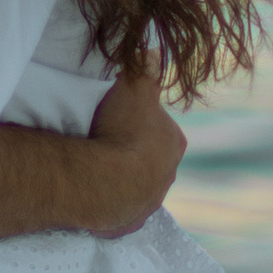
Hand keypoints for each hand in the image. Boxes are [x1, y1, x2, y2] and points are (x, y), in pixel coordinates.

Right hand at [83, 70, 185, 237]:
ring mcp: (150, 202)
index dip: (142, 120)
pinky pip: (123, 209)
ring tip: (99, 165)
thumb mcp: (133, 88)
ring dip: (124, 176)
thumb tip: (157, 50)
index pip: (161, 127)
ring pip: (139, 184)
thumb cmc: (123, 131)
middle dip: (135, 151)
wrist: (105, 182)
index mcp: (174, 143)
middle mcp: (168, 174)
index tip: (122, 118)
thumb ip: (146, 68)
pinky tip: (98, 191)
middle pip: (152, 158)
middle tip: (108, 140)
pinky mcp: (131, 222)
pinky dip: (113, 202)